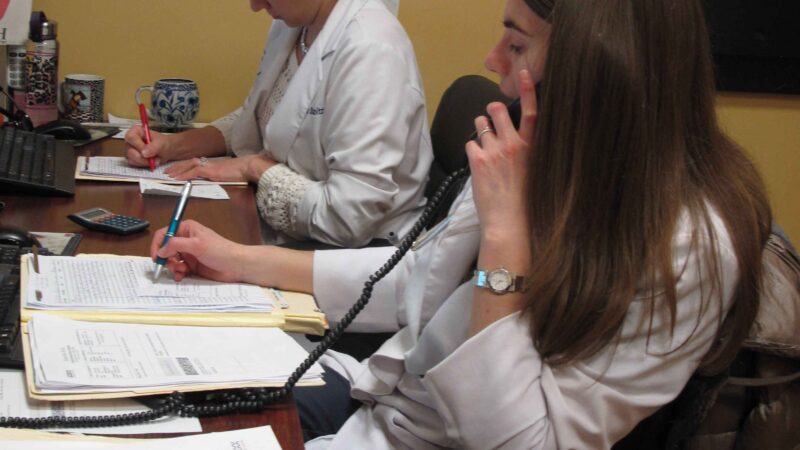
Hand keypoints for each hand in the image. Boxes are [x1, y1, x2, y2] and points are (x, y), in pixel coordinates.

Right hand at [125, 125, 174, 166]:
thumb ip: (153, 147)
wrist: (166, 150)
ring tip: (154, 159)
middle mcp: (130, 140)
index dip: (139, 146)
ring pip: (132, 159)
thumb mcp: (161, 143)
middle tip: (154, 158)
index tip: (148, 152)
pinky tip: (150, 161)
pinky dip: (143, 164)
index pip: (131, 137)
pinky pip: (134, 164)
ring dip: (145, 162)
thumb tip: (144, 153)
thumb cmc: (163, 143)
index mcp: (135, 131)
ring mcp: (130, 150)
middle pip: (130, 151)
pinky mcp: (131, 158)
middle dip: (143, 157)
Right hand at [151, 219, 246, 281]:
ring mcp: (189, 254)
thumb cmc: (219, 251)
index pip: (164, 234)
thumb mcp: (196, 244)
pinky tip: (181, 277)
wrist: (236, 265)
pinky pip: (178, 270)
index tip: (156, 257)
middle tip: (172, 265)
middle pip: (166, 249)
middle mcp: (186, 240)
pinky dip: (177, 274)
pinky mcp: (193, 266)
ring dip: (172, 267)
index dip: (157, 245)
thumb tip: (160, 251)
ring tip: (181, 271)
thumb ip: (176, 245)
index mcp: (186, 229)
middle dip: (166, 258)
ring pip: (171, 261)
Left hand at [165, 154, 277, 181]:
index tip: (177, 169)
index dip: (184, 165)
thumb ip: (219, 176)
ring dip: (178, 170)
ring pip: (189, 165)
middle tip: (167, 171)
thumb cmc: (242, 172)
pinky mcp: (210, 171)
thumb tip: (215, 181)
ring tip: (169, 175)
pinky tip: (178, 178)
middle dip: (177, 166)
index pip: (195, 162)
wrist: (248, 167)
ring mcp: (209, 166)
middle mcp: (209, 162)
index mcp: (212, 163)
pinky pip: (194, 172)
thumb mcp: (228, 174)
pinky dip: (184, 175)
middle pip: (189, 162)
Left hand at [465, 69, 536, 237]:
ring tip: (485, 146)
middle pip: (497, 110)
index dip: (527, 89)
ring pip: (480, 124)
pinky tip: (479, 164)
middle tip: (491, 117)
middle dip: (491, 110)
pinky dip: (472, 150)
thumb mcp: (535, 170)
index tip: (523, 73)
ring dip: (480, 130)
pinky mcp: (478, 160)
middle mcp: (514, 144)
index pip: (532, 111)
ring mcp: (494, 150)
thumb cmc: (525, 201)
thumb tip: (515, 140)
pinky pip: (470, 143)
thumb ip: (526, 151)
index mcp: (533, 146)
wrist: (510, 221)